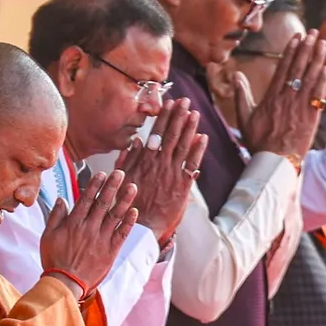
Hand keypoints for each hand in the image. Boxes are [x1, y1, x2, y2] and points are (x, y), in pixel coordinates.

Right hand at [40, 170, 138, 293]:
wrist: (65, 283)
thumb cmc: (54, 259)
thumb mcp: (47, 236)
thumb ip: (55, 216)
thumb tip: (62, 199)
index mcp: (73, 223)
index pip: (86, 199)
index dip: (95, 185)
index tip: (102, 174)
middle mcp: (89, 228)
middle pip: (103, 203)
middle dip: (112, 186)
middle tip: (120, 173)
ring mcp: (101, 239)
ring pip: (115, 215)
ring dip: (124, 200)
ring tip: (132, 187)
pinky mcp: (110, 251)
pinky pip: (122, 233)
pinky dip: (128, 222)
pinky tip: (134, 211)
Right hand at [116, 98, 207, 244]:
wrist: (142, 224)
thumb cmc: (130, 203)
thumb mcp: (123, 178)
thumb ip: (129, 159)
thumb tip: (136, 142)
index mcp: (145, 161)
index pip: (156, 133)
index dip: (164, 117)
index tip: (169, 103)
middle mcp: (159, 164)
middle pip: (171, 135)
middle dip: (178, 116)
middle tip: (185, 101)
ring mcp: (172, 174)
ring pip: (183, 146)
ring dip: (189, 128)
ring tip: (194, 113)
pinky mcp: (182, 185)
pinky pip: (192, 164)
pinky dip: (198, 150)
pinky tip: (202, 137)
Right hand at [236, 30, 325, 159]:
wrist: (276, 161)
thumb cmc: (258, 141)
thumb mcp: (244, 118)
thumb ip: (241, 95)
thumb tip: (236, 75)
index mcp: (271, 97)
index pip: (283, 68)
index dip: (291, 51)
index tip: (297, 37)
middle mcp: (287, 98)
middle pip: (299, 68)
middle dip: (307, 48)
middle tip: (314, 33)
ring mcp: (301, 106)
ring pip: (311, 78)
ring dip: (318, 59)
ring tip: (323, 43)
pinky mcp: (312, 116)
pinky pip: (320, 94)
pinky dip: (325, 80)